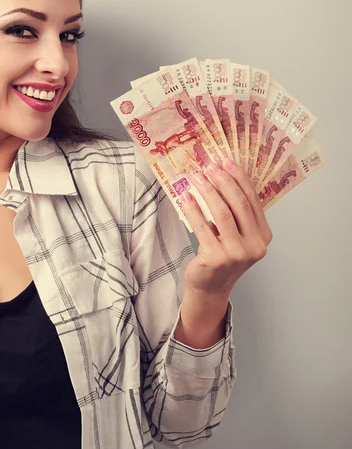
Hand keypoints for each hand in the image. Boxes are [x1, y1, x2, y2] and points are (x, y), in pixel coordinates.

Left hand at [181, 159, 272, 298]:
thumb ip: (237, 214)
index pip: (253, 200)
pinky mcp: (217, 258)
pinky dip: (193, 209)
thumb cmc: (222, 256)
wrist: (211, 286)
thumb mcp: (237, 235)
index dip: (240, 179)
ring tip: (197, 178)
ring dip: (208, 191)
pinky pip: (203, 227)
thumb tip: (222, 177)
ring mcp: (236, 253)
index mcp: (263, 235)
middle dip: (224, 181)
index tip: (227, 162)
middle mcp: (254, 245)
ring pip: (222, 213)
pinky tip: (185, 197)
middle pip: (239, 204)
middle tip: (210, 166)